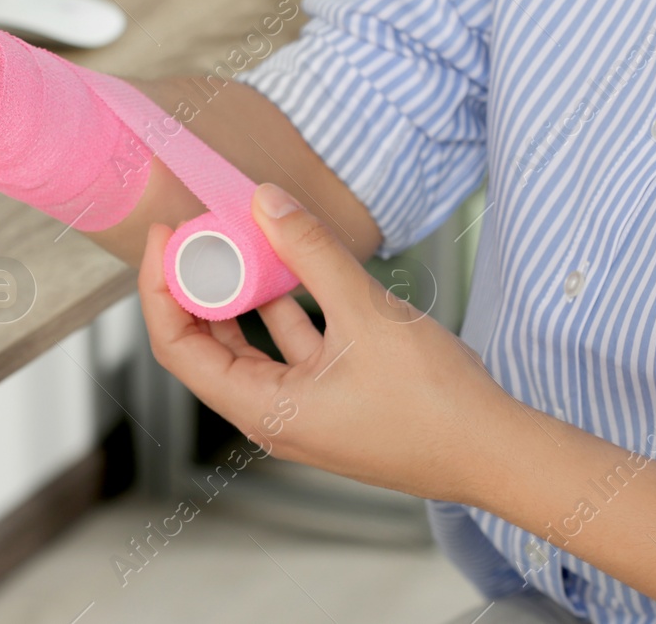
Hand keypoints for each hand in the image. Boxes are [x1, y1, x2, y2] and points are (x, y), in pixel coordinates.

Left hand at [137, 183, 524, 503]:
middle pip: (206, 347)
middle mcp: (271, 416)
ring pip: (248, 347)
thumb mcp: (366, 311)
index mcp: (262, 409)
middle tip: (200, 230)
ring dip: (240, 295)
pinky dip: (282, 309)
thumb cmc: (433, 402)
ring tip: (239, 240)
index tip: (166, 236)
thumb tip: (265, 202)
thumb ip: (311, 252)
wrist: (495, 452)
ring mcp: (301, 412)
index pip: (177, 348)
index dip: (160, 288)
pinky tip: (291, 268)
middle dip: (197, 285)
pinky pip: (289, 350)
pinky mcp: (331, 401)